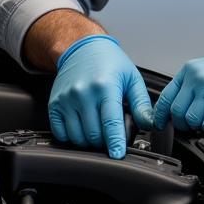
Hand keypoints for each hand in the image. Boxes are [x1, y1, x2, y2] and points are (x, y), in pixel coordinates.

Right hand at [49, 35, 153, 158]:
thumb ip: (142, 103)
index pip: (110, 122)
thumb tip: (149, 124)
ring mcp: (66, 100)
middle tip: (113, 130)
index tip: (118, 155)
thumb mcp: (132, 78)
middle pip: (94, 134)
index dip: (115, 142)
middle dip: (106, 140)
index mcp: (105, 86)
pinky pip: (61, 133)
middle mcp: (83, 93)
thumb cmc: (110, 62)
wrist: (81, 48)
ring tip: (100, 126)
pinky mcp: (54, 105)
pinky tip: (84, 126)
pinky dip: (74, 136)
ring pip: (78, 137)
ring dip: (90, 140)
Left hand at [154, 48, 203, 132]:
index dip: (161, 115)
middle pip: (177, 112)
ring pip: (191, 120)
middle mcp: (197, 78)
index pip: (166, 96)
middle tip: (195, 123)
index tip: (161, 124)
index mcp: (191, 69)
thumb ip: (192, 85)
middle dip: (183, 123)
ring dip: (200, 125)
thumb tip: (177, 108)